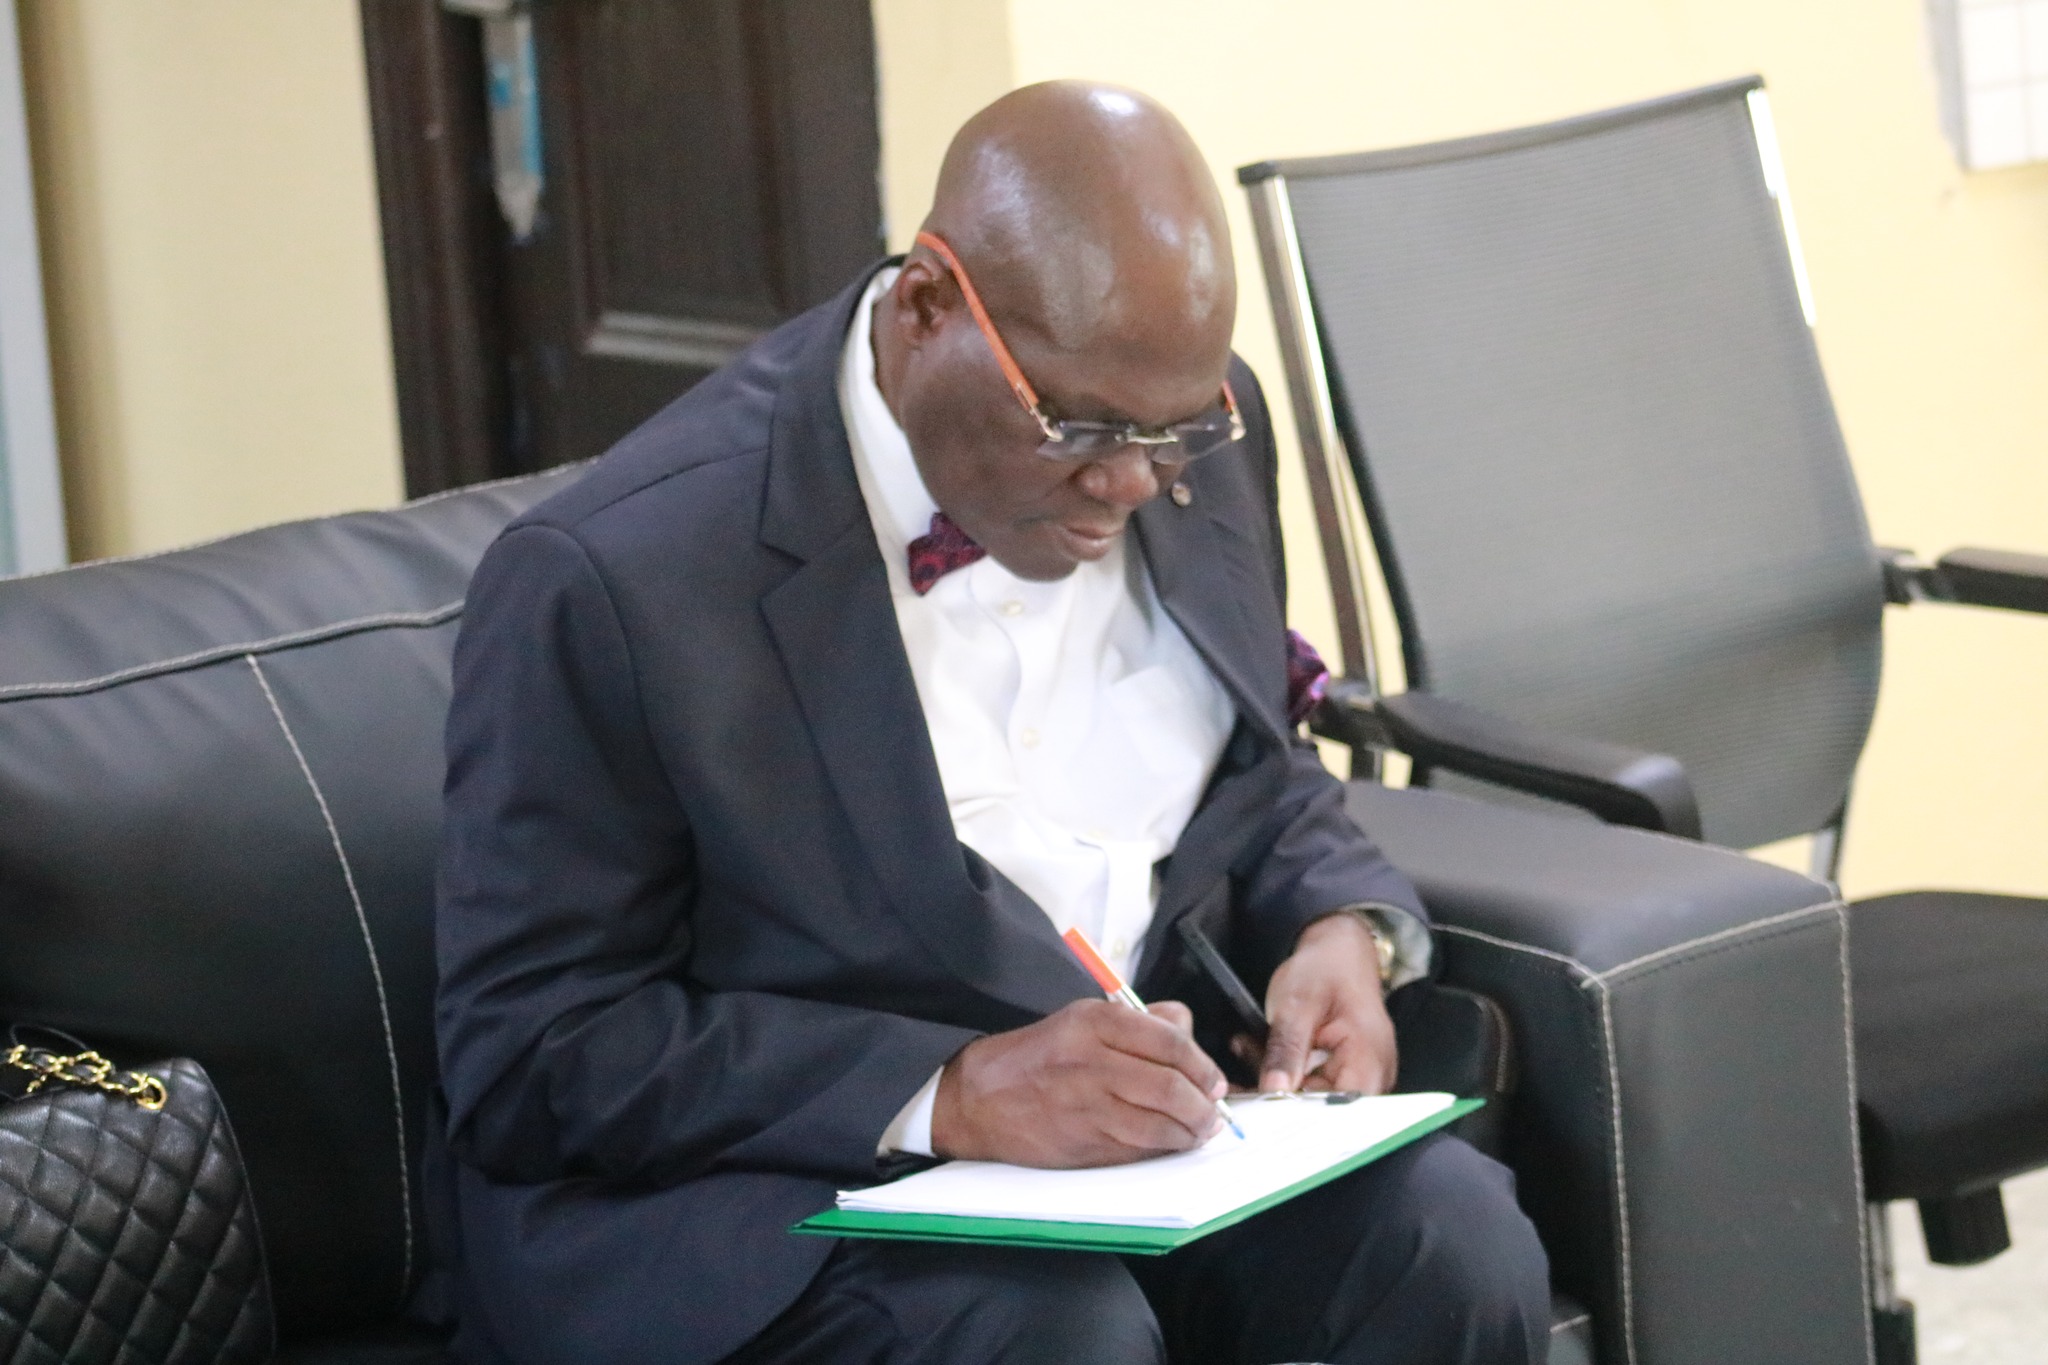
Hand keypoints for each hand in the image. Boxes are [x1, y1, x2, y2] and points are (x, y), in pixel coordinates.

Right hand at [930, 999, 1227, 1167]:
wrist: (979, 1098)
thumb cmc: (1040, 1057)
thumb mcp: (1084, 1019)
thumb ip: (1141, 1023)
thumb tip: (1190, 1036)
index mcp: (1095, 1022)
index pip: (1170, 1043)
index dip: (1202, 1066)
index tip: (1213, 1080)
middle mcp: (1092, 1061)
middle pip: (1172, 1087)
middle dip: (1204, 1105)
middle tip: (1213, 1111)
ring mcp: (1087, 1106)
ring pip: (1161, 1124)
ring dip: (1190, 1133)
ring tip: (1198, 1131)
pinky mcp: (1083, 1143)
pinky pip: (1139, 1150)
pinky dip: (1163, 1149)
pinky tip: (1170, 1144)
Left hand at [1255, 913, 1397, 1095]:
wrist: (1338, 950)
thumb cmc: (1326, 969)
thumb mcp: (1298, 1004)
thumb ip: (1286, 1048)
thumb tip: (1274, 1092)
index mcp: (1368, 1060)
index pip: (1338, 1110)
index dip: (1300, 1117)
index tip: (1261, 1109)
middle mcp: (1370, 1076)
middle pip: (1322, 1109)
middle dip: (1278, 1097)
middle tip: (1238, 1082)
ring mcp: (1356, 1076)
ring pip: (1310, 1098)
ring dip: (1275, 1080)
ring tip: (1246, 1050)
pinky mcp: (1338, 1073)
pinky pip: (1308, 1085)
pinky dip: (1282, 1071)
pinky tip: (1256, 1049)